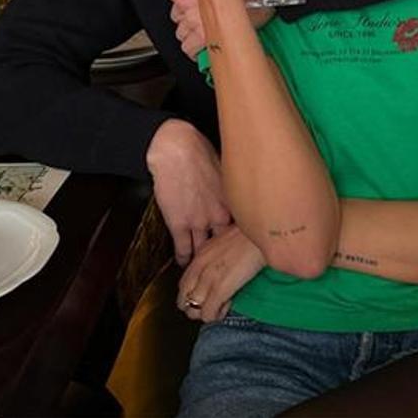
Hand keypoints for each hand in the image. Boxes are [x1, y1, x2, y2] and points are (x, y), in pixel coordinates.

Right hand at [146, 119, 230, 265]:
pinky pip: (183, 248)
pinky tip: (184, 264)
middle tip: (223, 264)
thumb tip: (238, 190)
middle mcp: (219, 215)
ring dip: (201, 260)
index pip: (241, 230)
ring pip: (203, 250)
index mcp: (233, 202)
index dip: (239, 240)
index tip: (239, 247)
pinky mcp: (179, 223)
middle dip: (223, 255)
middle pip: (224, 244)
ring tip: (202, 269)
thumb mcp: (226, 169)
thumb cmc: (200, 150)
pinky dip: (184, 258)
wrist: (176, 148)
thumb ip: (231, 187)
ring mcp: (198, 222)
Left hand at [169, 0, 273, 60]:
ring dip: (191, 33)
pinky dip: (194, 49)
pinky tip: (201, 48)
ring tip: (204, 33)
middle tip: (203, 17)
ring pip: (181, 31)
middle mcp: (184, 0)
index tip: (193, 3)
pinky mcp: (200, 36)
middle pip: (177, 14)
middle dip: (188, 17)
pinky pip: (188, 47)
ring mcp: (191, 19)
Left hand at [178, 224, 264, 321]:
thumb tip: (218, 268)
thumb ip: (216, 255)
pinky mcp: (220, 289)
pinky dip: (216, 315)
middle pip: (183, 299)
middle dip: (194, 308)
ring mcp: (208, 279)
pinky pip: (208, 314)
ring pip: (193, 310)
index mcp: (201, 255)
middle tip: (209, 308)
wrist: (263, 234)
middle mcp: (200, 268)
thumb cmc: (250, 236)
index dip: (190, 295)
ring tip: (219, 308)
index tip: (201, 298)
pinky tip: (227, 306)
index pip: (183, 283)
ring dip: (205, 314)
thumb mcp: (225, 240)